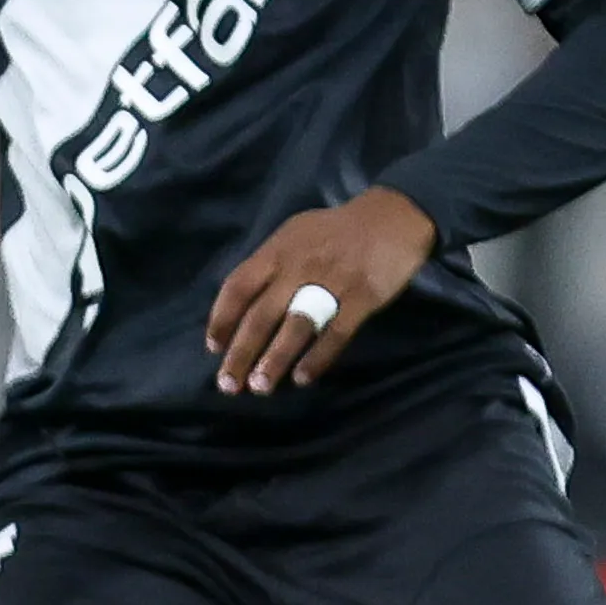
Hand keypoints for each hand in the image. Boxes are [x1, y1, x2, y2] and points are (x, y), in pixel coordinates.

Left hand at [206, 187, 438, 396]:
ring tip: (260, 387)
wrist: (392, 217)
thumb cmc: (335, 231)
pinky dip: (318, 358)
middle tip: (229, 384)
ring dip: (275, 359)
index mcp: (277, 251)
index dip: (222, 319)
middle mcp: (298, 267)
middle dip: (241, 352)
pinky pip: (336, 333)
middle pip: (261, 315)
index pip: (238, 286)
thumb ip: (269, 265)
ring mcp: (331, 283)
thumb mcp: (294, 235)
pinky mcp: (362, 297)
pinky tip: (302, 378)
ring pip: (295, 327)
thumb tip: (241, 303)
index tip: (213, 348)